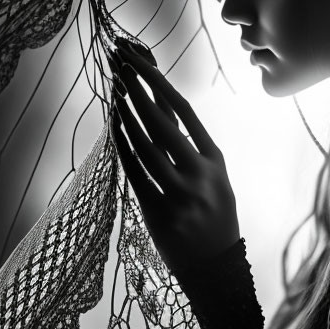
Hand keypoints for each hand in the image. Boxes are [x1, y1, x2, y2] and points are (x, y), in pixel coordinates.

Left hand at [110, 43, 239, 279]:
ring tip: (112, 89)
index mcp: (215, 159)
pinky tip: (113, 128)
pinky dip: (122, 149)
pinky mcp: (160, 214)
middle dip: (137, 89)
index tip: (138, 61)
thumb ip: (191, 146)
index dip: (158, 83)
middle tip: (118, 64)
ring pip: (145, 145)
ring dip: (125, 114)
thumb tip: (160, 107)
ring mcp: (180, 194)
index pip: (184, 111)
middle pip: (162, 122)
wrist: (217, 267)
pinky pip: (135, 175)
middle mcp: (200, 173)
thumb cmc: (214, 215)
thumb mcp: (215, 177)